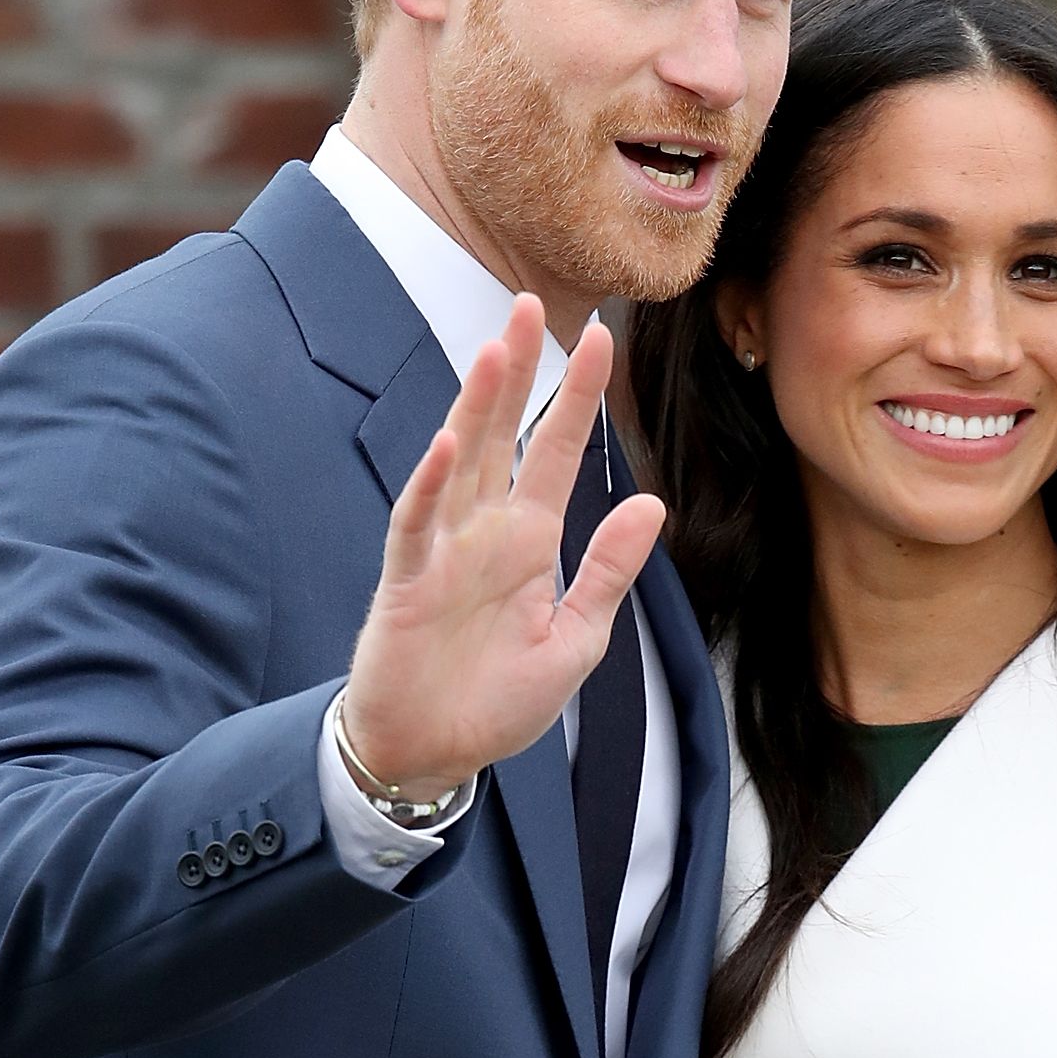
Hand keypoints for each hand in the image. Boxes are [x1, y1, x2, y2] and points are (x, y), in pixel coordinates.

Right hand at [341, 296, 664, 798]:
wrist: (435, 755)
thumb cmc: (498, 701)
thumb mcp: (577, 640)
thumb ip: (608, 572)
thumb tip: (650, 502)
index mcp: (530, 542)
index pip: (555, 452)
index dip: (577, 397)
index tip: (602, 337)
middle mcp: (485, 533)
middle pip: (502, 436)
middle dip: (517, 372)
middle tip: (529, 302)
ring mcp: (443, 552)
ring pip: (459, 463)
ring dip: (475, 409)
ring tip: (493, 351)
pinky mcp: (407, 583)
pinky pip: (417, 525)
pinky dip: (430, 486)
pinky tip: (446, 445)